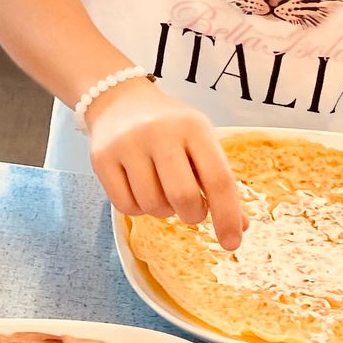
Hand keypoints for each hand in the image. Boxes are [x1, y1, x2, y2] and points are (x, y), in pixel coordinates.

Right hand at [85, 77, 246, 250]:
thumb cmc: (168, 126)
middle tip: (190, 210)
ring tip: (161, 192)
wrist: (118, 99)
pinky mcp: (101, 159)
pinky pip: (125, 206)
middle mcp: (159, 133)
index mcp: (193, 127)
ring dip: (162, 211)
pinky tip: (139, 191)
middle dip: (192, 214)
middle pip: (183, 196)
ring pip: (152, 205)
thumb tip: (240, 225)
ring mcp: (127, 145)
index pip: (218, 179)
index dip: (227, 216)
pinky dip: (138, 209)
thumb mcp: (198, 141)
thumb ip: (217, 180)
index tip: (232, 243)